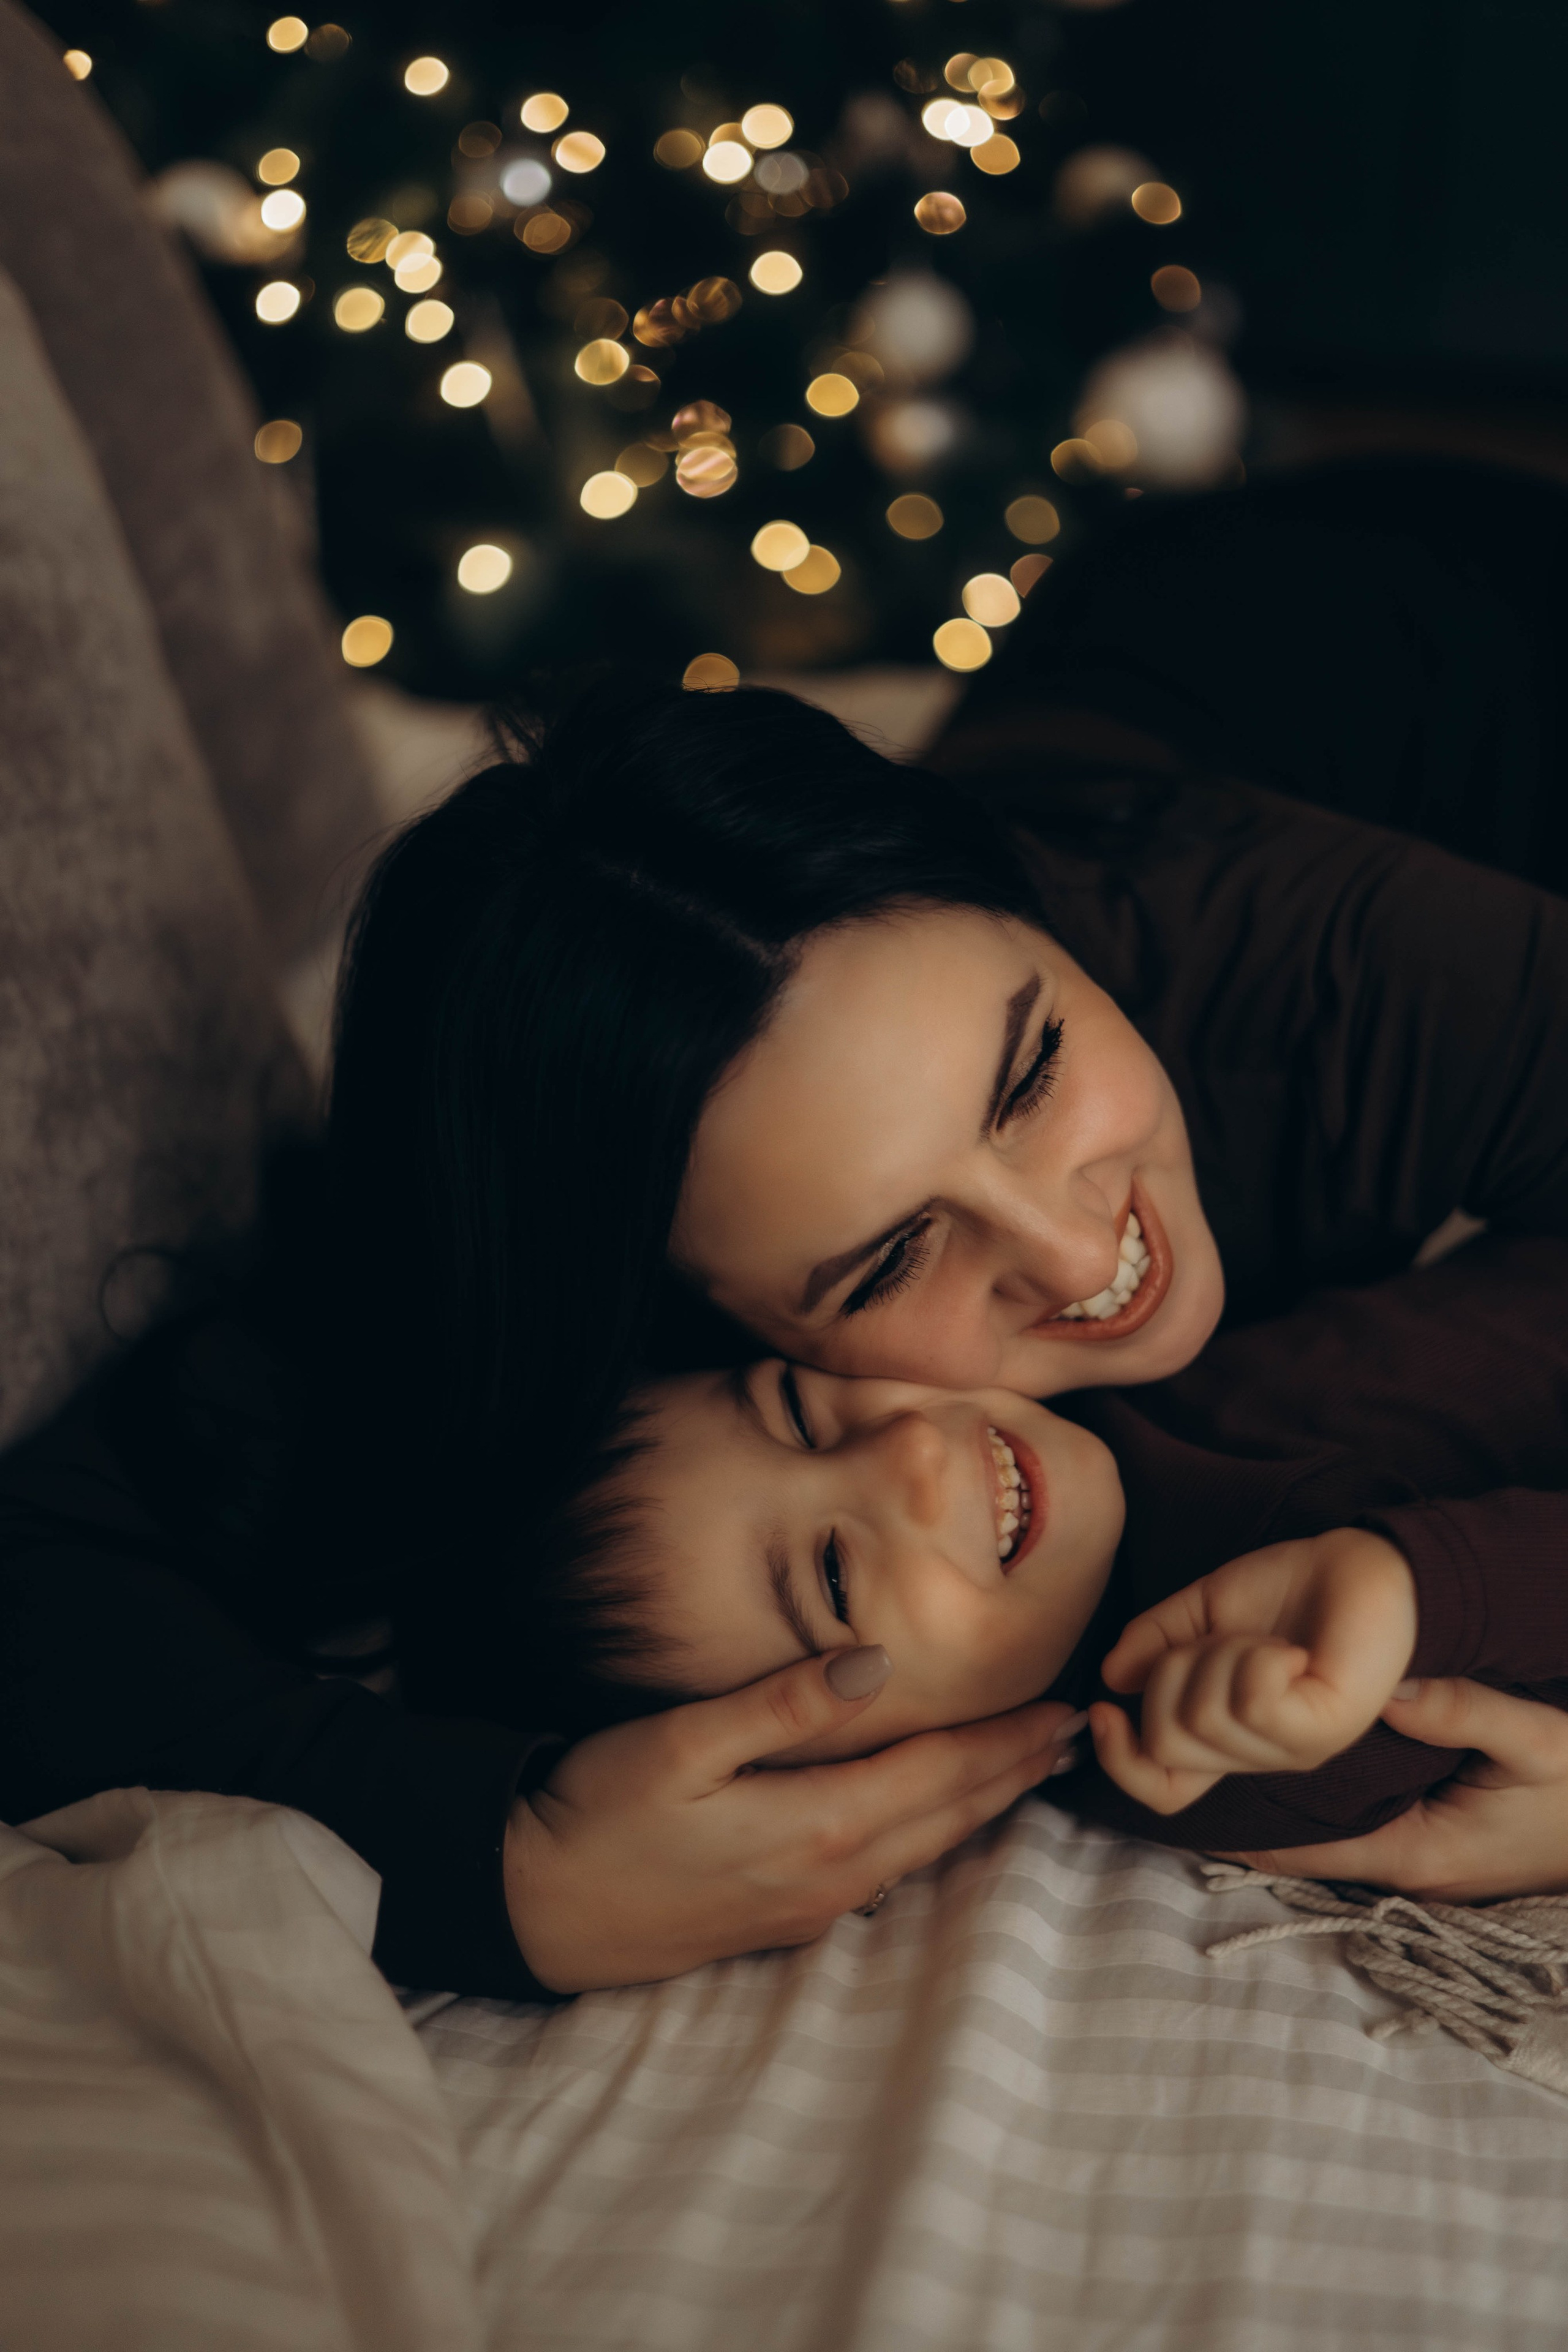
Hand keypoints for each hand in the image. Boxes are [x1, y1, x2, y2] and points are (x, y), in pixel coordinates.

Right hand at [504, 1647, 1074, 1991]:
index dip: (1007, 1741)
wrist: (532, 1908)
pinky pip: (887, 1873)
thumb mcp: (678, 1744)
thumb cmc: (599, 1813)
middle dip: (1016, 1775)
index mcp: (816, 1824)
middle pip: (948, 1817)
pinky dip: (933, 1837)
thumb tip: (874, 1666)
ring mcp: (809, 1907)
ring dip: (982, 1809)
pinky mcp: (782, 1920)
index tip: (1065, 1709)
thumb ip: (779, 1706)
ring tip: (1029, 1774)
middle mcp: (829, 1875)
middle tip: (1078, 1739)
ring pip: (924, 1850)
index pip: (940, 1774)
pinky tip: (937, 1824)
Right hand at [1090, 1528, 1416, 1814]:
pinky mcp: (1327, 1727)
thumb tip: (1110, 1676)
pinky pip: (1253, 1704)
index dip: (1118, 1760)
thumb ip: (1153, 1641)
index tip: (1105, 1708)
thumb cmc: (1292, 1588)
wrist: (1362, 1563)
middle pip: (1167, 1742)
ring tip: (1266, 1642)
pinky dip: (1257, 1659)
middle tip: (1225, 1642)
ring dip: (1221, 1657)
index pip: (1161, 1788)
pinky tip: (1290, 1650)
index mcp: (1228, 1734)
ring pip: (1204, 1719)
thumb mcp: (1202, 1609)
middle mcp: (1260, 1753)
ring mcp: (1295, 1747)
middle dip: (1174, 1671)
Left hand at [1219, 1676, 1567, 1899]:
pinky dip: (1325, 1794)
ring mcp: (1418, 1861)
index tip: (1188, 1776)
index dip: (1239, 1819)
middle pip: (1302, 1843)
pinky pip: (1360, 1822)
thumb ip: (1465, 1711)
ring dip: (1283, 1797)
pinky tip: (1300, 1750)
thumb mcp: (1538, 1743)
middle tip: (1191, 1747)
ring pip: (1326, 1832)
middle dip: (1248, 1803)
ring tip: (1225, 1743)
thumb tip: (1389, 1684)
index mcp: (1415, 1853)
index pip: (1300, 1848)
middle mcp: (1404, 1868)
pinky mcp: (1433, 1845)